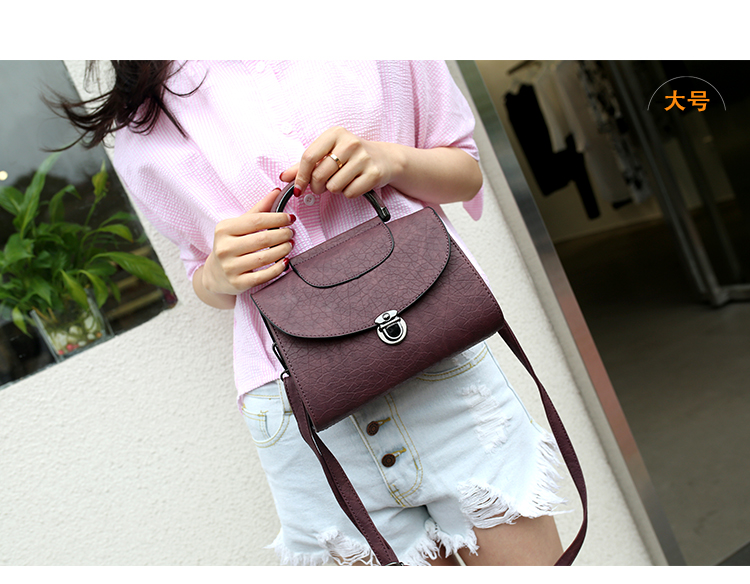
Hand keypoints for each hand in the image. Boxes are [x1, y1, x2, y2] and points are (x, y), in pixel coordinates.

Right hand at [202, 188, 295, 295]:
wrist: (215, 275)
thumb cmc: (231, 245)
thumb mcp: (239, 225)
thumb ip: (258, 209)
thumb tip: (277, 191)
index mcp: (224, 229)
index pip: (257, 221)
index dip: (277, 218)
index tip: (290, 219)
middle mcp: (225, 248)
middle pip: (262, 239)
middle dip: (282, 235)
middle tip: (291, 233)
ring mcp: (230, 267)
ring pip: (264, 257)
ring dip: (282, 250)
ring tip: (289, 245)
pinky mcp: (238, 283)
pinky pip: (263, 275)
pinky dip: (277, 268)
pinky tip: (285, 262)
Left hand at [279, 126, 399, 199]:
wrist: (384, 158)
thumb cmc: (351, 156)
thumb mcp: (329, 152)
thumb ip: (306, 164)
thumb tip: (284, 177)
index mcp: (335, 133)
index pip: (309, 157)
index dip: (300, 176)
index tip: (298, 188)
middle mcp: (350, 143)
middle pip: (320, 174)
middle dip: (317, 186)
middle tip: (322, 186)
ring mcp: (363, 158)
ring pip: (334, 186)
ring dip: (335, 189)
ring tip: (342, 181)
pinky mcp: (373, 173)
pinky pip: (350, 193)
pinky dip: (349, 193)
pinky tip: (354, 183)